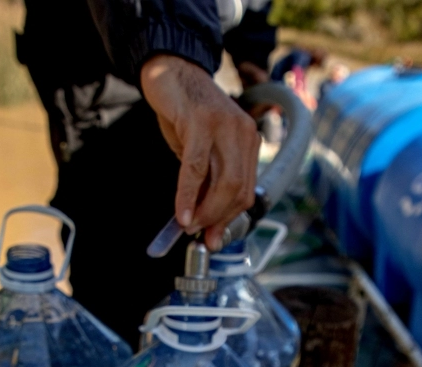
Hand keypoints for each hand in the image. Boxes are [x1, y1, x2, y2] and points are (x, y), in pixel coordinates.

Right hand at [141, 55, 259, 250]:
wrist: (172, 72)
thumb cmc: (185, 113)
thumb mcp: (199, 151)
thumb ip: (205, 181)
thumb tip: (200, 218)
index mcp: (249, 142)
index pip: (247, 190)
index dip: (229, 218)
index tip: (213, 237)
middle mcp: (244, 133)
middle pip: (238, 190)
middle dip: (218, 219)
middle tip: (199, 234)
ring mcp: (225, 126)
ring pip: (223, 182)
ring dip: (205, 211)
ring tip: (189, 225)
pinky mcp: (201, 121)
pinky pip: (196, 167)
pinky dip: (187, 195)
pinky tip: (181, 212)